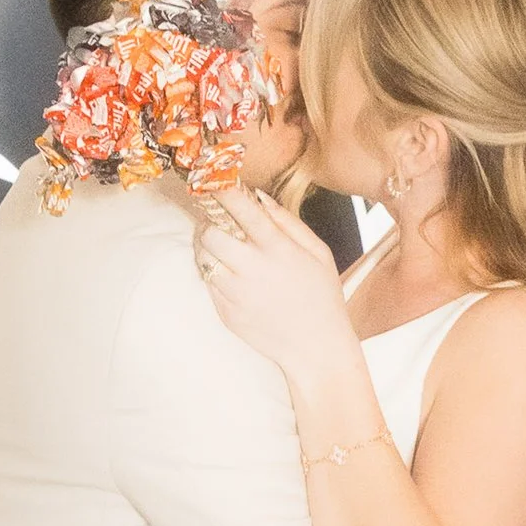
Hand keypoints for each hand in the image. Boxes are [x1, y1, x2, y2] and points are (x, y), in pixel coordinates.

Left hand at [193, 188, 357, 386]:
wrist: (316, 347)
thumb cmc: (321, 295)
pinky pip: (207, 281)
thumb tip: (257, 196)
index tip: (211, 179)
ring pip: (203, 256)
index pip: (242, 210)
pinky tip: (230, 272)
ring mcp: (236, 293)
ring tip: (222, 245)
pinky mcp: (226, 312)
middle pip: (211, 232)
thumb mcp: (318, 252)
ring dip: (206, 245)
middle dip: (210, 221)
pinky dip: (213, 270)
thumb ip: (288, 221)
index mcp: (278, 250)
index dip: (222, 190)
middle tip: (218, 220)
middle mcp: (253, 269)